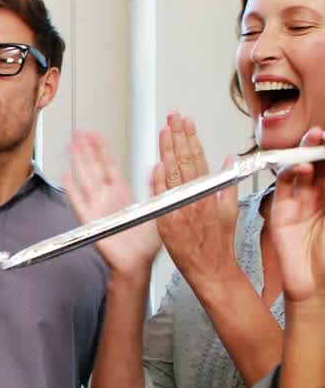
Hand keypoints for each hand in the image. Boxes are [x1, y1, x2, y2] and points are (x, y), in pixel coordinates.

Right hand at [64, 131, 160, 276]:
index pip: (110, 166)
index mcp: (122, 194)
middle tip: (79, 132)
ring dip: (78, 162)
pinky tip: (65, 177)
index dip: (102, 149)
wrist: (136, 264)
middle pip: (93, 167)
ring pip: (85, 179)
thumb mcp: (157, 209)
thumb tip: (158, 167)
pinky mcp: (90, 221)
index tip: (96, 135)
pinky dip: (72, 190)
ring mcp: (97, 208)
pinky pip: (79, 202)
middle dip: (86, 149)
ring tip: (71, 145)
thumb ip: (155, 187)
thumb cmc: (145, 244)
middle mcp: (107, 198)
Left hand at [153, 113, 239, 284]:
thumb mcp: (230, 211)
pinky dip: (158, 180)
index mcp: (208, 193)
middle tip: (172, 118)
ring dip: (166, 150)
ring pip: (172, 174)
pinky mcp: (166, 221)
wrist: (210, 269)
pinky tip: (156, 164)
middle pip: (184, 160)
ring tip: (163, 131)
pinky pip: (161, 197)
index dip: (191, 137)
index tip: (186, 122)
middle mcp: (194, 198)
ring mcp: (179, 208)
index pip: (198, 157)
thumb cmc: (218, 244)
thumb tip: (228, 162)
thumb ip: (226, 184)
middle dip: (178, 136)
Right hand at [270, 127, 324, 308]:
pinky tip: (300, 166)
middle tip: (321, 132)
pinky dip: (289, 173)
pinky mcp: (282, 212)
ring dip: (306, 153)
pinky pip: (283, 187)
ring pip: (302, 171)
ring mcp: (302, 205)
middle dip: (320, 146)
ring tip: (314, 140)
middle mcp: (322, 200)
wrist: (317, 288)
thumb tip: (323, 169)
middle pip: (321, 165)